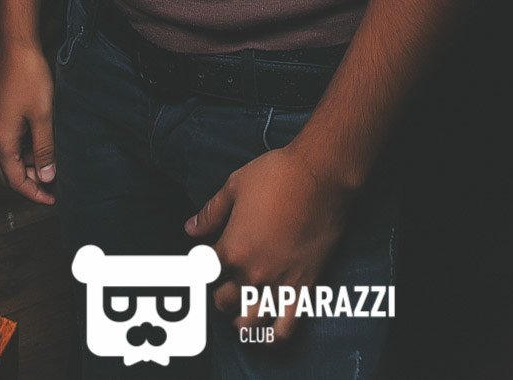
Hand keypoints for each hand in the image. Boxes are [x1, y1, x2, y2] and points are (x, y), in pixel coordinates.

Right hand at [0, 41, 56, 204]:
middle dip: (31, 183)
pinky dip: (26, 151)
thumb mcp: (43, 115)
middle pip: (10, 173)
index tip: (53, 199)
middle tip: (54, 186)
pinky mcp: (0, 117)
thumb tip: (46, 177)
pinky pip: (10, 144)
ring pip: (10, 158)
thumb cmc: (29, 78)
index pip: (16, 181)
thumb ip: (44, 148)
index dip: (34, 193)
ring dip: (29, 165)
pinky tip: (42, 144)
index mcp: (2, 142)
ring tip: (53, 163)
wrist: (15, 49)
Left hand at [186, 145, 352, 341]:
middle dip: (218, 294)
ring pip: (250, 322)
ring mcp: (278, 284)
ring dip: (240, 319)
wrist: (321, 176)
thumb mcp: (235, 186)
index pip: (205, 272)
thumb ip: (211, 212)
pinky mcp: (304, 288)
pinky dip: (274, 337)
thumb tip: (190, 229)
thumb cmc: (278, 176)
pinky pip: (285, 327)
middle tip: (222, 283)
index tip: (205, 261)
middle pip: (224, 301)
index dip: (201, 266)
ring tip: (239, 312)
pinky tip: (268, 334)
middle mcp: (253, 273)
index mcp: (232, 249)